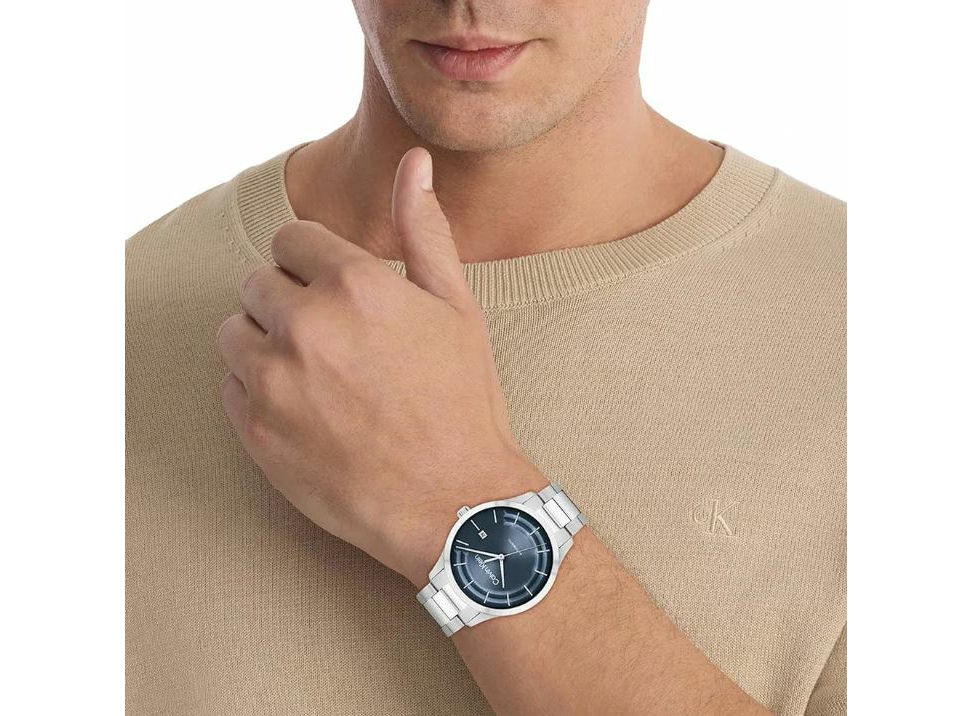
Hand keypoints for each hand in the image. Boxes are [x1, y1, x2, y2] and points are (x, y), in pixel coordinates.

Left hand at [216, 147, 546, 586]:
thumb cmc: (461, 403)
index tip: (337, 293)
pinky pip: (229, 384)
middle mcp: (306, 325)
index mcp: (356, 285)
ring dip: (266, 342)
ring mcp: (273, 380)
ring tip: (316, 375)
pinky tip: (304, 409)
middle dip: (289, 300)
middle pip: (258, 282)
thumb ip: (424, 230)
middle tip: (334, 341)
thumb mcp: (457, 308)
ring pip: (234, 332)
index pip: (290, 239)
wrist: (451, 504)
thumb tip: (415, 162)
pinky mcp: (252, 429)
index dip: (315, 263)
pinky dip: (256, 389)